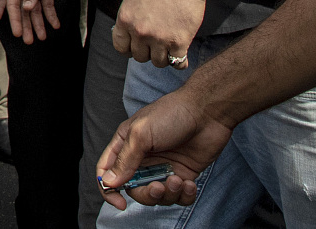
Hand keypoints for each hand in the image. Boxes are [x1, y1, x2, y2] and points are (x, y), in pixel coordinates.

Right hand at [0, 0, 67, 42]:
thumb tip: (27, 9)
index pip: (13, 4)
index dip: (14, 19)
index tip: (17, 33)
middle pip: (23, 10)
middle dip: (26, 26)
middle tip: (28, 41)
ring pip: (35, 10)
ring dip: (38, 24)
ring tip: (42, 38)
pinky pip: (48, 5)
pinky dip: (51, 15)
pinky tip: (55, 25)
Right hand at [96, 86, 232, 209]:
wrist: (207, 112)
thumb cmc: (171, 114)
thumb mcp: (141, 134)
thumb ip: (125, 160)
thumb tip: (109, 182)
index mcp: (125, 145)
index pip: (107, 172)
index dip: (109, 189)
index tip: (120, 203)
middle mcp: (142, 159)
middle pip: (134, 190)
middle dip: (147, 195)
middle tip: (159, 187)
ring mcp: (163, 168)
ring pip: (158, 197)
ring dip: (169, 195)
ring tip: (178, 180)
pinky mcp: (183, 175)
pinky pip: (179, 197)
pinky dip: (184, 196)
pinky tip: (190, 183)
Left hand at [113, 0, 206, 68]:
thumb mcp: (132, 1)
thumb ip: (127, 21)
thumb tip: (124, 39)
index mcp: (125, 19)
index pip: (120, 47)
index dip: (129, 49)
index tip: (137, 47)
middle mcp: (139, 31)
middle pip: (140, 57)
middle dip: (148, 52)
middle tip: (157, 43)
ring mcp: (159, 38)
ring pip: (158, 63)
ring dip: (164, 57)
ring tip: (169, 47)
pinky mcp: (179, 42)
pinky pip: (178, 64)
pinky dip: (180, 62)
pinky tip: (181, 54)